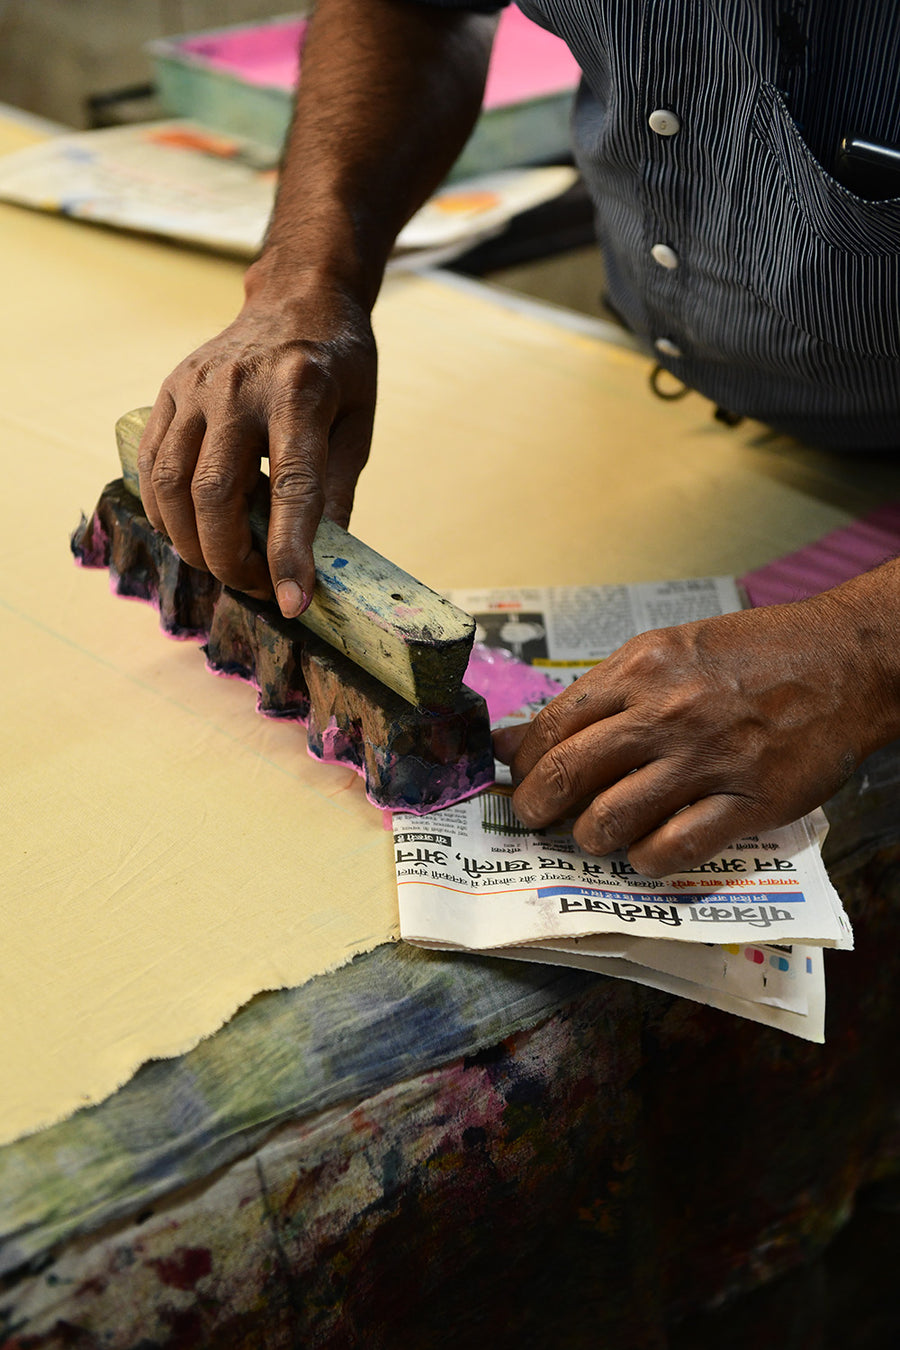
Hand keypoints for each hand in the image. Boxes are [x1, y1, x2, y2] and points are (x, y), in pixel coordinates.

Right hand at [137, 277, 376, 616]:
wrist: (299, 295)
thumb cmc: (339, 367)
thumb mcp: (358, 426)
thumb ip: (337, 493)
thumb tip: (322, 566)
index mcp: (300, 393)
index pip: (291, 488)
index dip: (289, 553)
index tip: (291, 603)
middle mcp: (239, 387)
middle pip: (214, 495)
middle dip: (229, 558)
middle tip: (257, 585)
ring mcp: (195, 386)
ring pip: (172, 486)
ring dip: (191, 542)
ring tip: (225, 563)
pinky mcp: (170, 390)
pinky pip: (152, 465)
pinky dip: (164, 511)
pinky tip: (189, 530)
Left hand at [493, 597, 884, 875]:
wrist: (844, 661)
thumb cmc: (753, 653)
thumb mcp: (667, 651)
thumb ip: (597, 694)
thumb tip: (517, 736)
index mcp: (640, 669)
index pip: (553, 727)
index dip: (525, 764)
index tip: (518, 780)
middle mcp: (666, 713)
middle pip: (570, 774)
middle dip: (536, 808)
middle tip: (534, 820)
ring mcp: (708, 758)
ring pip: (613, 818)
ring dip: (590, 838)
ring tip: (594, 836)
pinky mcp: (749, 799)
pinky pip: (676, 847)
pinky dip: (647, 860)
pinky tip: (645, 853)